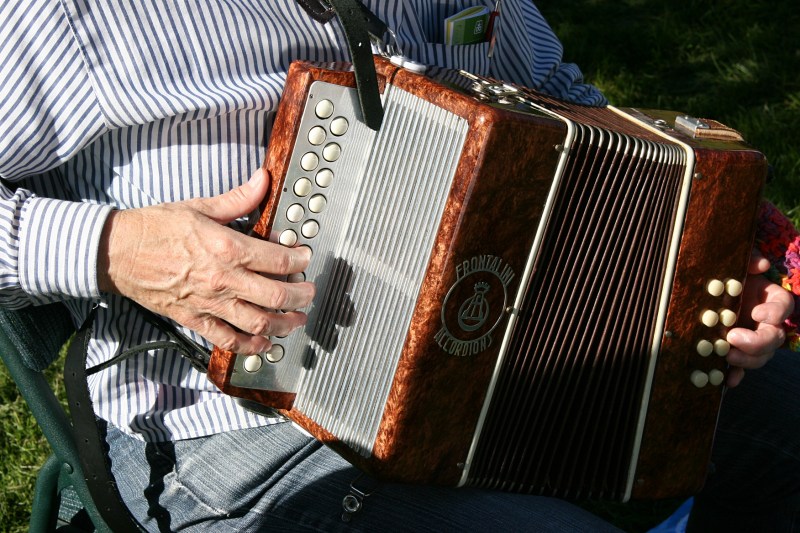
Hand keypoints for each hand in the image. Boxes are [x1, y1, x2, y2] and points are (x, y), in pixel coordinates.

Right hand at [97, 169, 314, 354]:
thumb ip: (238, 199)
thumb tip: (263, 180)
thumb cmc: (155, 228)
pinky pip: (227, 340)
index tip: (305, 258)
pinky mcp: (194, 319)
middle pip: (276, 296)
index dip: (299, 261)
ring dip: (283, 324)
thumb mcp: (200, 207)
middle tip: (309, 293)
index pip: (277, 260)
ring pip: (258, 322)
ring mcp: (209, 303)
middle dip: (300, 297)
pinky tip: (264, 344)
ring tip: (296, 321)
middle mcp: (222, 279)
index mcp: (227, 248)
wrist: (116, 252)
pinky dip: (249, 346)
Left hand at [725, 250, 793, 386]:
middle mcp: (765, 322)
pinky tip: (726, 380)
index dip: (775, 312)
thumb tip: (762, 265)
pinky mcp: (736, 351)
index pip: (784, 306)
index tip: (758, 312)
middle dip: (756, 341)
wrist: (707, 291)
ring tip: (727, 355)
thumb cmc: (725, 275)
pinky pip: (741, 368)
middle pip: (773, 338)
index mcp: (770, 299)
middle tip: (733, 337)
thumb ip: (748, 261)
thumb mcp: (735, 265)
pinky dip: (736, 375)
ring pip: (761, 356)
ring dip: (747, 359)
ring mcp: (752, 339)